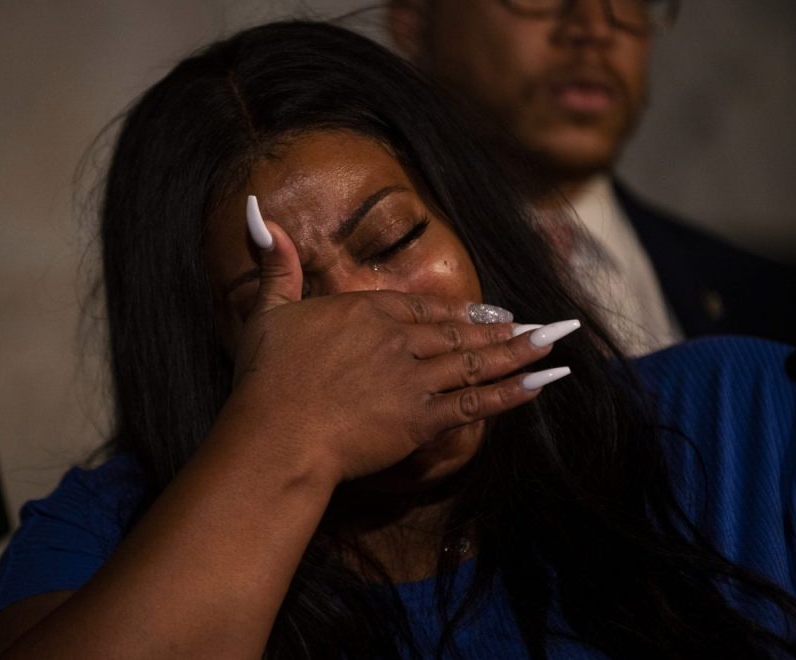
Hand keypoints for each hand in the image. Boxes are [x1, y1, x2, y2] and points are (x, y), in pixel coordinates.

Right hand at [224, 220, 562, 483]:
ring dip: (518, 354)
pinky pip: (474, 403)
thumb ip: (276, 263)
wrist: (277, 433)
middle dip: (505, 331)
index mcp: (366, 312)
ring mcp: (413, 379)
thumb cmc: (266, 376)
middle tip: (542, 327)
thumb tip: (258, 211)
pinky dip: (510, 394)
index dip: (458, 314)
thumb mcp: (267, 310)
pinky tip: (540, 384)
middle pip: (459, 333)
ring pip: (474, 363)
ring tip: (554, 346)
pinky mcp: (421, 418)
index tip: (487, 315)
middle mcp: (398, 339)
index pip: (422, 308)